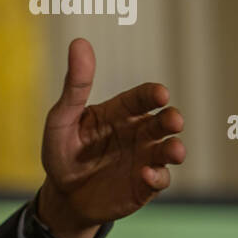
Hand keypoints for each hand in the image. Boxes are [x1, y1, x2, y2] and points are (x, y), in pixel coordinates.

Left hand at [38, 38, 185, 237]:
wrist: (62, 194)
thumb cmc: (62, 152)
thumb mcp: (62, 118)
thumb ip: (75, 85)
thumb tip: (79, 42)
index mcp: (121, 112)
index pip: (142, 97)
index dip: (152, 94)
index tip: (159, 94)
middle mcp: (139, 132)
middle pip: (163, 121)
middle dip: (171, 119)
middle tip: (172, 120)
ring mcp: (145, 158)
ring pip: (169, 149)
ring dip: (174, 149)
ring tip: (174, 150)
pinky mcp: (146, 185)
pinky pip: (159, 179)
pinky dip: (157, 176)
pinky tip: (146, 174)